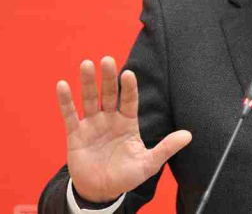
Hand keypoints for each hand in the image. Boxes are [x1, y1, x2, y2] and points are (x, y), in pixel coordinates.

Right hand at [56, 57, 191, 202]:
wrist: (101, 191)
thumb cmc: (126, 176)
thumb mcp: (149, 163)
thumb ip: (166, 148)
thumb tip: (188, 135)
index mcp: (128, 123)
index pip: (129, 101)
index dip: (129, 88)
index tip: (128, 74)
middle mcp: (110, 119)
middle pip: (109, 94)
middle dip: (108, 78)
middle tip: (107, 60)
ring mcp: (92, 125)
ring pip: (89, 99)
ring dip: (87, 82)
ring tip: (87, 64)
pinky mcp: (76, 134)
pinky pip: (70, 115)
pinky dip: (65, 101)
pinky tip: (63, 85)